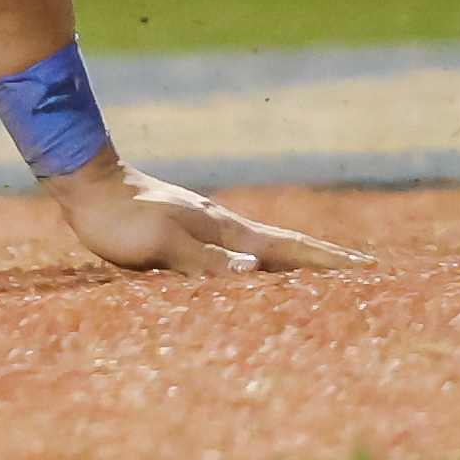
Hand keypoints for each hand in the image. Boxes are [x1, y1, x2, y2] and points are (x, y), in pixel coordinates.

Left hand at [42, 157, 361, 275]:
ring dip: (298, 263)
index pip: (290, 249)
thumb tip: (254, 273)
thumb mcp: (159, 243)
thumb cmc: (119, 217)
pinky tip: (259, 272)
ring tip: (325, 277)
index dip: (329, 261)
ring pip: (266, 250)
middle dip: (327, 262)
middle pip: (287, 248)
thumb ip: (204, 260)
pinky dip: (264, 264)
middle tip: (368, 273)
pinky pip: (240, 254)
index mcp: (226, 232)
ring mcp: (207, 228)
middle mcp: (224, 228)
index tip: (372, 268)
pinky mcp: (187, 233)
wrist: (86, 182)